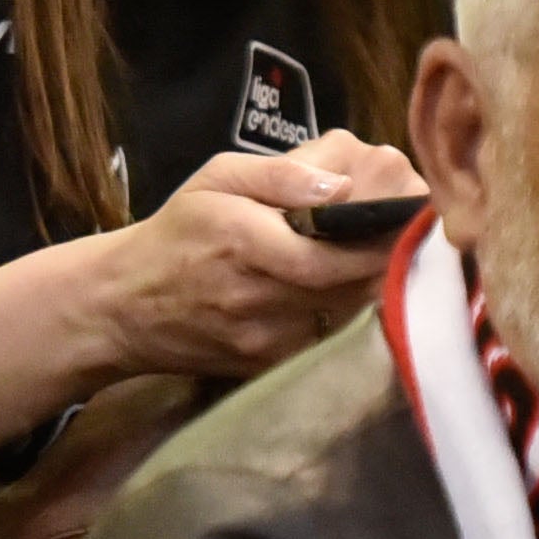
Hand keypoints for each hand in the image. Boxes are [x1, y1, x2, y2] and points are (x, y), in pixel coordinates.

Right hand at [94, 138, 427, 382]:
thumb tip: (343, 185)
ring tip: (387, 254)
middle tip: (413, 232)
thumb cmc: (178, 233)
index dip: (382, 240)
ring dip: (375, 284)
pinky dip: (348, 312)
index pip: (332, 254)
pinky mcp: (268, 364)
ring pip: (348, 314)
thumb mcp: (216, 177)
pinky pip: (328, 338)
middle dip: (389, 258)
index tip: (410, 217)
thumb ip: (281, 173)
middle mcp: (253, 296)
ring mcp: (263, 338)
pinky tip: (348, 289)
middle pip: (350, 286)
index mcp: (241, 241)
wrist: (124, 306)